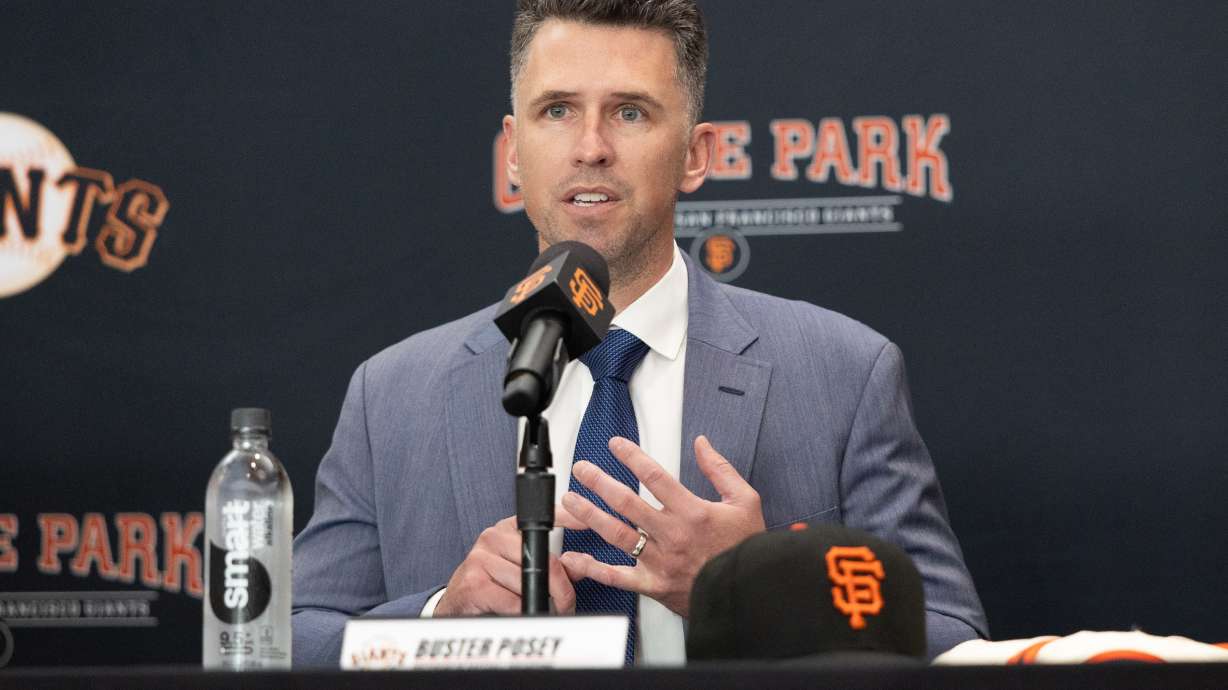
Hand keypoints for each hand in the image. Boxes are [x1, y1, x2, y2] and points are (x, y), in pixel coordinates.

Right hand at [434, 514, 575, 615]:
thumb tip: (582, 564)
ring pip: (529, 582)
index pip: (543, 517)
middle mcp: (493, 537)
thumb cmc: (493, 585)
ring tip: (546, 611)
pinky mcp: (474, 583)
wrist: (458, 605)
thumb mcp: (525, 569)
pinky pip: (513, 601)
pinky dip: (523, 612)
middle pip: (543, 559)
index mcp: (507, 529)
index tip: (587, 523)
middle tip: (567, 603)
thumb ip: (555, 566)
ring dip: (543, 603)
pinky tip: (522, 614)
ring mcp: (481, 559)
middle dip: (560, 587)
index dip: (569, 518)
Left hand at [556, 435, 764, 617]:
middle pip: (627, 502)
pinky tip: (574, 558)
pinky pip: (618, 577)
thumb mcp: (745, 501)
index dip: (631, 456)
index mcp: (693, 512)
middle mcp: (672, 534)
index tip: (615, 444)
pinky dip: (593, 568)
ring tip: (571, 500)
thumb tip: (702, 443)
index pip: (655, 476)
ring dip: (590, 515)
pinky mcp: (653, 585)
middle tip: (582, 469)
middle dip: (600, 482)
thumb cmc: (746, 549)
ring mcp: (660, 561)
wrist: (749, 593)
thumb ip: (720, 469)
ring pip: (617, 534)